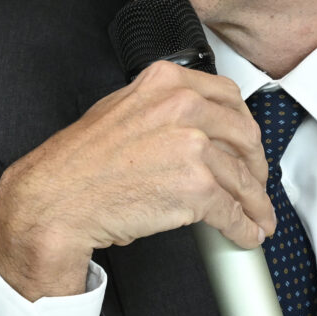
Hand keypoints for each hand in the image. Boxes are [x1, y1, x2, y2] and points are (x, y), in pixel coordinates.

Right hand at [0, 61, 274, 298]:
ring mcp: (192, 146)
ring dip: (254, 203)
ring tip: (257, 218)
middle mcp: (183, 106)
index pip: (228, 97)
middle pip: (244, 136)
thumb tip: (197, 128)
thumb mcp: (122, 110)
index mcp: (166, 82)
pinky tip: (243, 233)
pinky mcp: (196, 187)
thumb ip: (163, 109)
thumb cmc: (80, 162)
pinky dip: (242, 226)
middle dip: (256, 165)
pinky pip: (231, 210)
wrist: (58, 198)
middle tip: (256, 184)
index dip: (244, 128)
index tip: (246, 146)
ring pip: (242, 178)